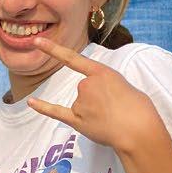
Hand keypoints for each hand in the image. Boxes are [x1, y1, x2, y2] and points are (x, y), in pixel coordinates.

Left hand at [27, 39, 163, 156]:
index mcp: (101, 72)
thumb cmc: (139, 108)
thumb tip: (99, 100)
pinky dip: (43, 107)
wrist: (139, 131)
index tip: (37, 41)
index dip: (53, 49)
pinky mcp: (76, 120)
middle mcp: (86, 85)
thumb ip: (107, 87)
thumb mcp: (125, 85)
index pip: (72, 58)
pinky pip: (56, 112)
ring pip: (81, 105)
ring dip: (95, 112)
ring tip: (112, 119)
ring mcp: (80, 102)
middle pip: (85, 89)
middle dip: (99, 99)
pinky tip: (32, 102)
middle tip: (117, 109)